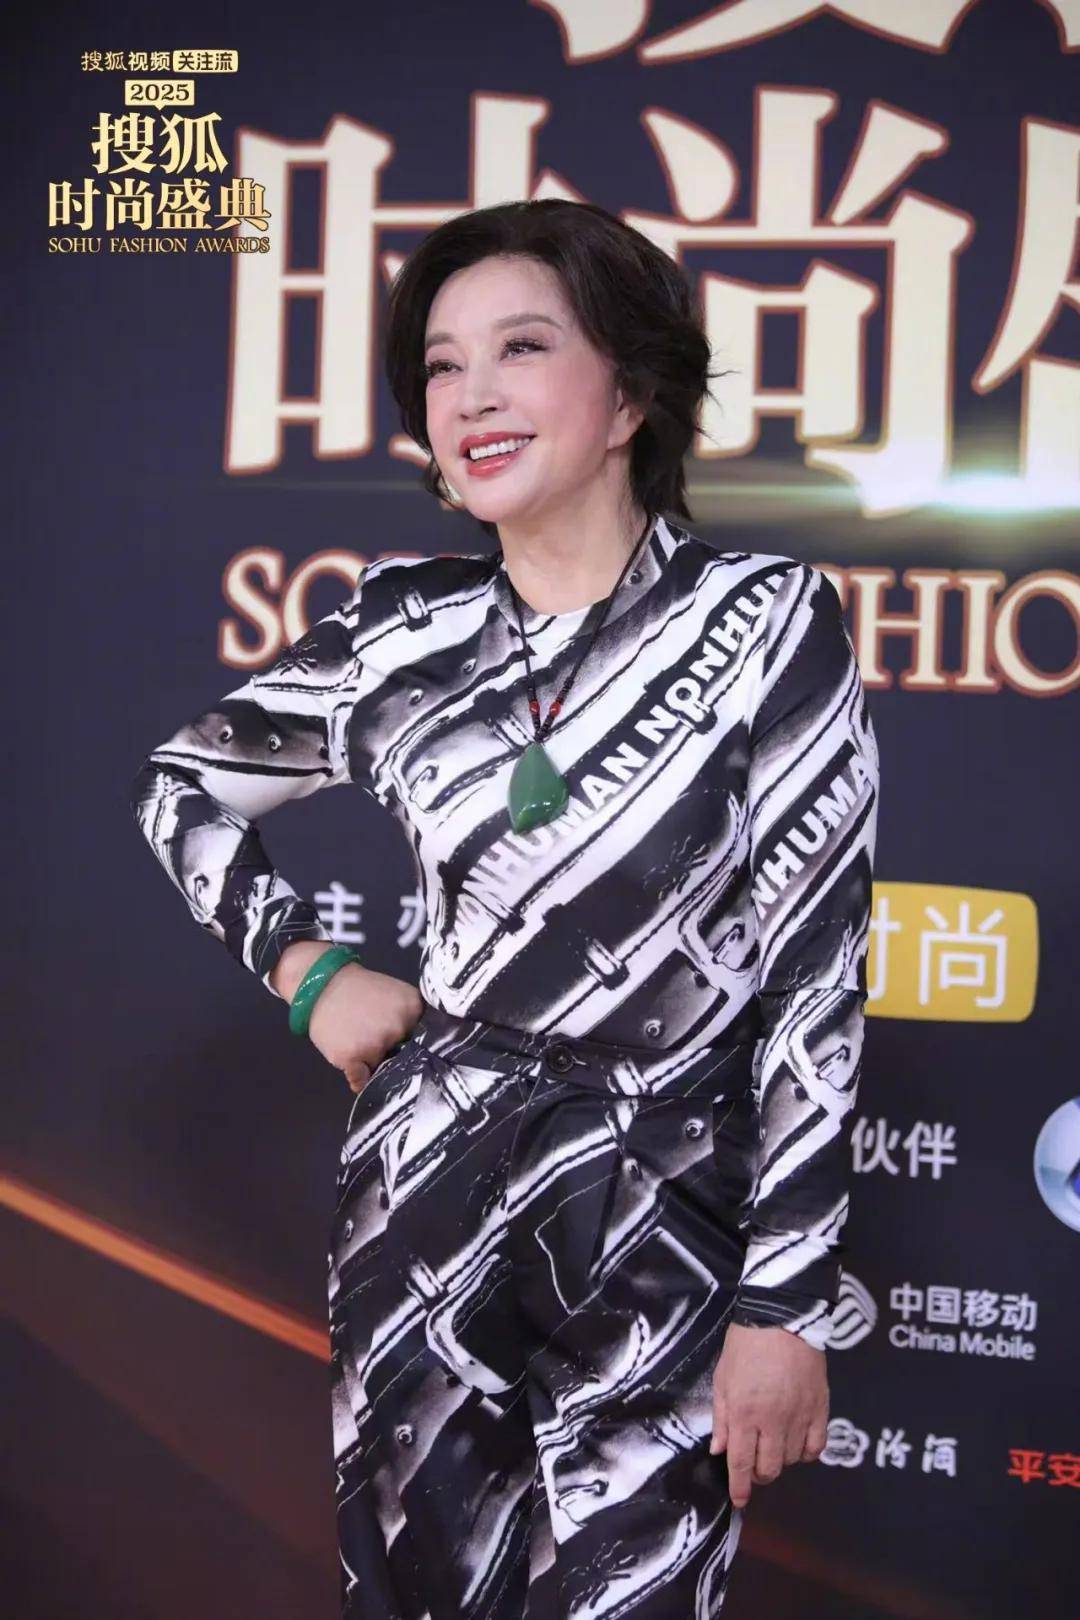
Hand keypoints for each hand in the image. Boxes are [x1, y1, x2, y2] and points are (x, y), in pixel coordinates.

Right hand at [306, 961, 422, 1093]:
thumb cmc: (359, 989)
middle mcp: (399, 1027)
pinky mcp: (353, 1058)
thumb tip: (418, 1053)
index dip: (410, 1042)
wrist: (321, 984)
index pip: (423, 1039)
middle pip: (403, 1056)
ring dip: (372, 1062)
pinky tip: (352, 1062)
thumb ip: (409, 1019)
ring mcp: (376, 1044)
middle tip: (373, 1036)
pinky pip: (361, 1080)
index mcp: (413, 1009)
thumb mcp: (394, 995)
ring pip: (382, 1068)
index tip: (400, 1039)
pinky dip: (358, 1078)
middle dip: (391, 1051)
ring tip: (358, 1041)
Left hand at [710, 1322, 828, 1507]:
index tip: (739, 1500)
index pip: (741, 1463)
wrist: (782, 1317)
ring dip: (780, 1460)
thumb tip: (720, 1451)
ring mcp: (800, 1416)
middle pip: (769, 1468)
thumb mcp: (722, 1379)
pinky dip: (806, 1452)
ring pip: (792, 1460)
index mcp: (745, 1414)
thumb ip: (722, 1418)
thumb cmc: (745, 1345)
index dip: (739, 1487)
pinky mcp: (820, 1408)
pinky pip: (816, 1447)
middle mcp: (773, 1421)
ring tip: (773, 1444)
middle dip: (758, 1473)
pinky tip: (797, 1443)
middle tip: (754, 1461)